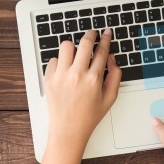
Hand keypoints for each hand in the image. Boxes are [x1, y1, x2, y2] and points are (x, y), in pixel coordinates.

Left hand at [45, 29, 120, 150]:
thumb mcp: (110, 98)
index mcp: (94, 79)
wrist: (68, 130)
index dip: (105, 39)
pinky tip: (65, 70)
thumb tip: (112, 58)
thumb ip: (115, 76)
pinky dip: (60, 62)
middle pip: (84, 42)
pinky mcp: (49, 79)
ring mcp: (61, 76)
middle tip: (92, 33)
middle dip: (90, 34)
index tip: (106, 33)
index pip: (101, 51)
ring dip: (73, 47)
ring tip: (76, 54)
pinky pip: (53, 60)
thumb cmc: (89, 116)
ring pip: (66, 46)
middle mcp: (76, 75)